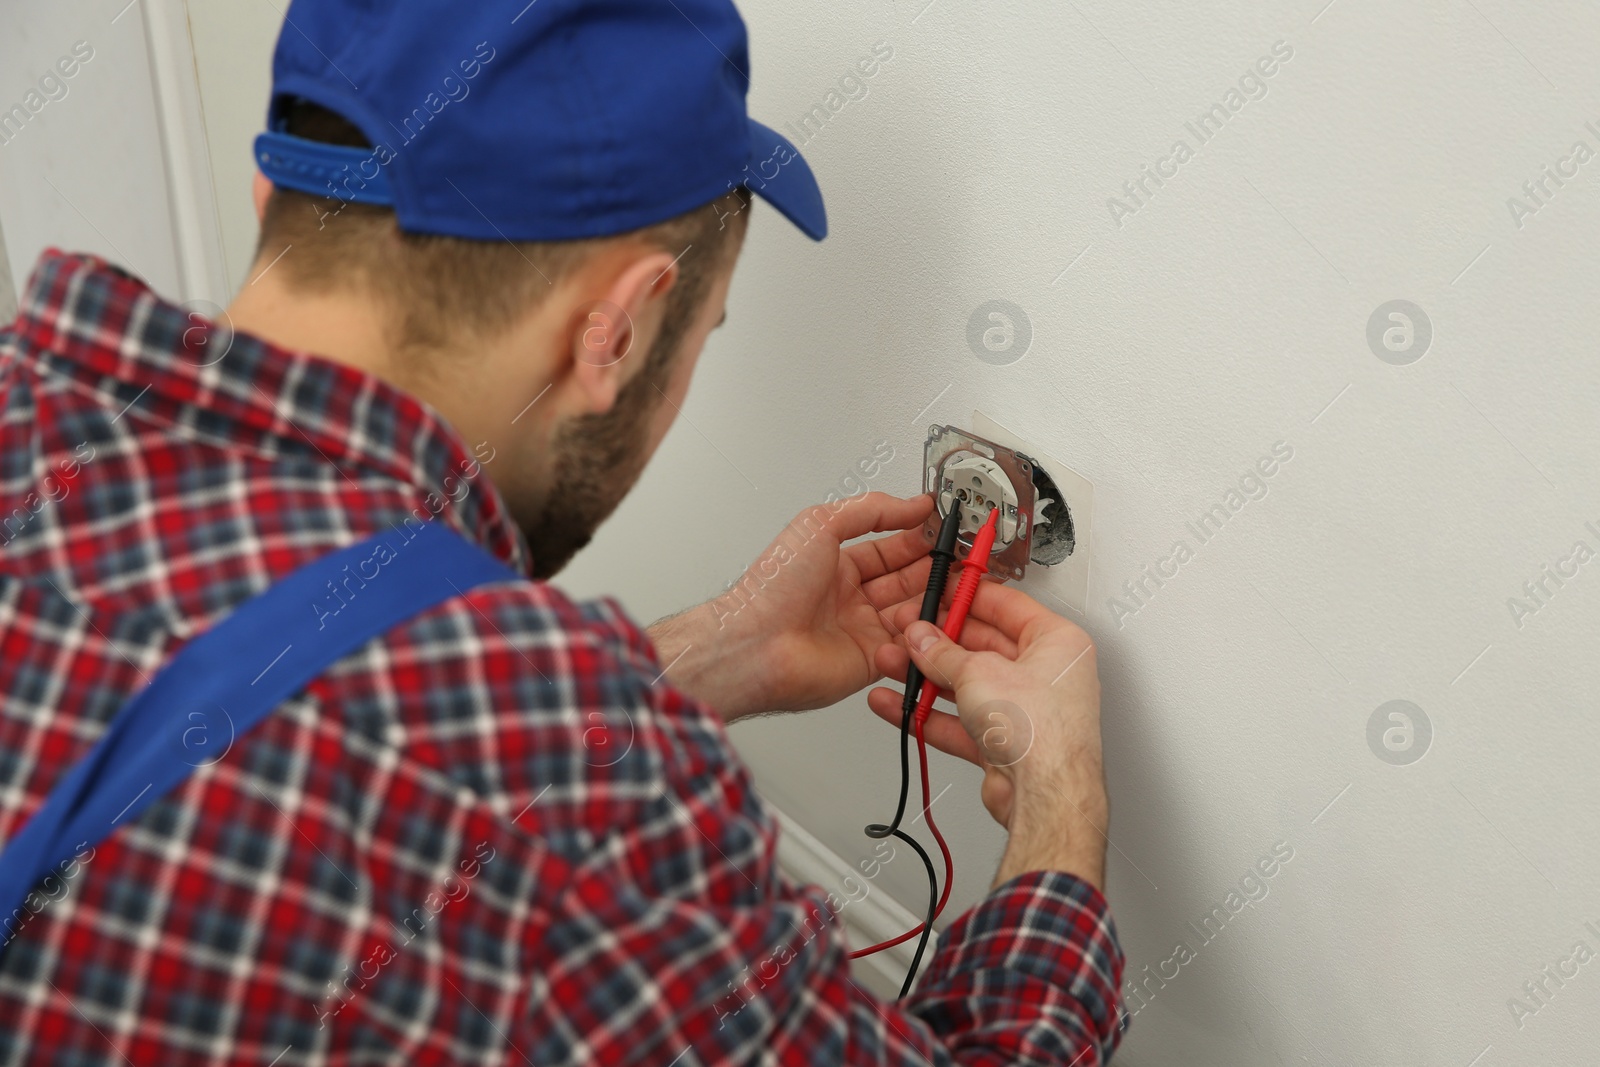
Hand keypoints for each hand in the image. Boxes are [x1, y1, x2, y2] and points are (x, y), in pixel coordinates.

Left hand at [648, 492, 936, 721]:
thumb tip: (912, 503)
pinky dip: (927, 633)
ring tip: (960, 585)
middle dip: (937, 568)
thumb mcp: (820, 523)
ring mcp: (862, 629)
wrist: (757, 643)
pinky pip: (910, 646)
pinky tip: (939, 617)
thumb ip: (870, 509)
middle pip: (908, 580)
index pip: (892, 548)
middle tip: (963, 558)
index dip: (920, 538)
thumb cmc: (774, 587)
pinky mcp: (872, 661)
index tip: (947, 530)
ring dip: (937, 599)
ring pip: (915, 611)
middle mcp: (851, 597)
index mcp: (837, 563)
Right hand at [867, 580, 1108, 890]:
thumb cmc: (1043, 732)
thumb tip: (924, 638)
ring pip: (967, 685)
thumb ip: (943, 653)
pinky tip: (898, 706)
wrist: (1046, 796)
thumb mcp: (979, 673)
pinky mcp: (1005, 743)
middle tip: (907, 632)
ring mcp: (1025, 710)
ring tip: (891, 664)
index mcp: (1057, 643)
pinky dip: (929, 714)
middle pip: (982, 647)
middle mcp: (1046, 674)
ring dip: (926, 677)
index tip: (939, 592)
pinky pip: (960, 721)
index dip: (967, 597)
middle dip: (938, 642)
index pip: (1006, 606)